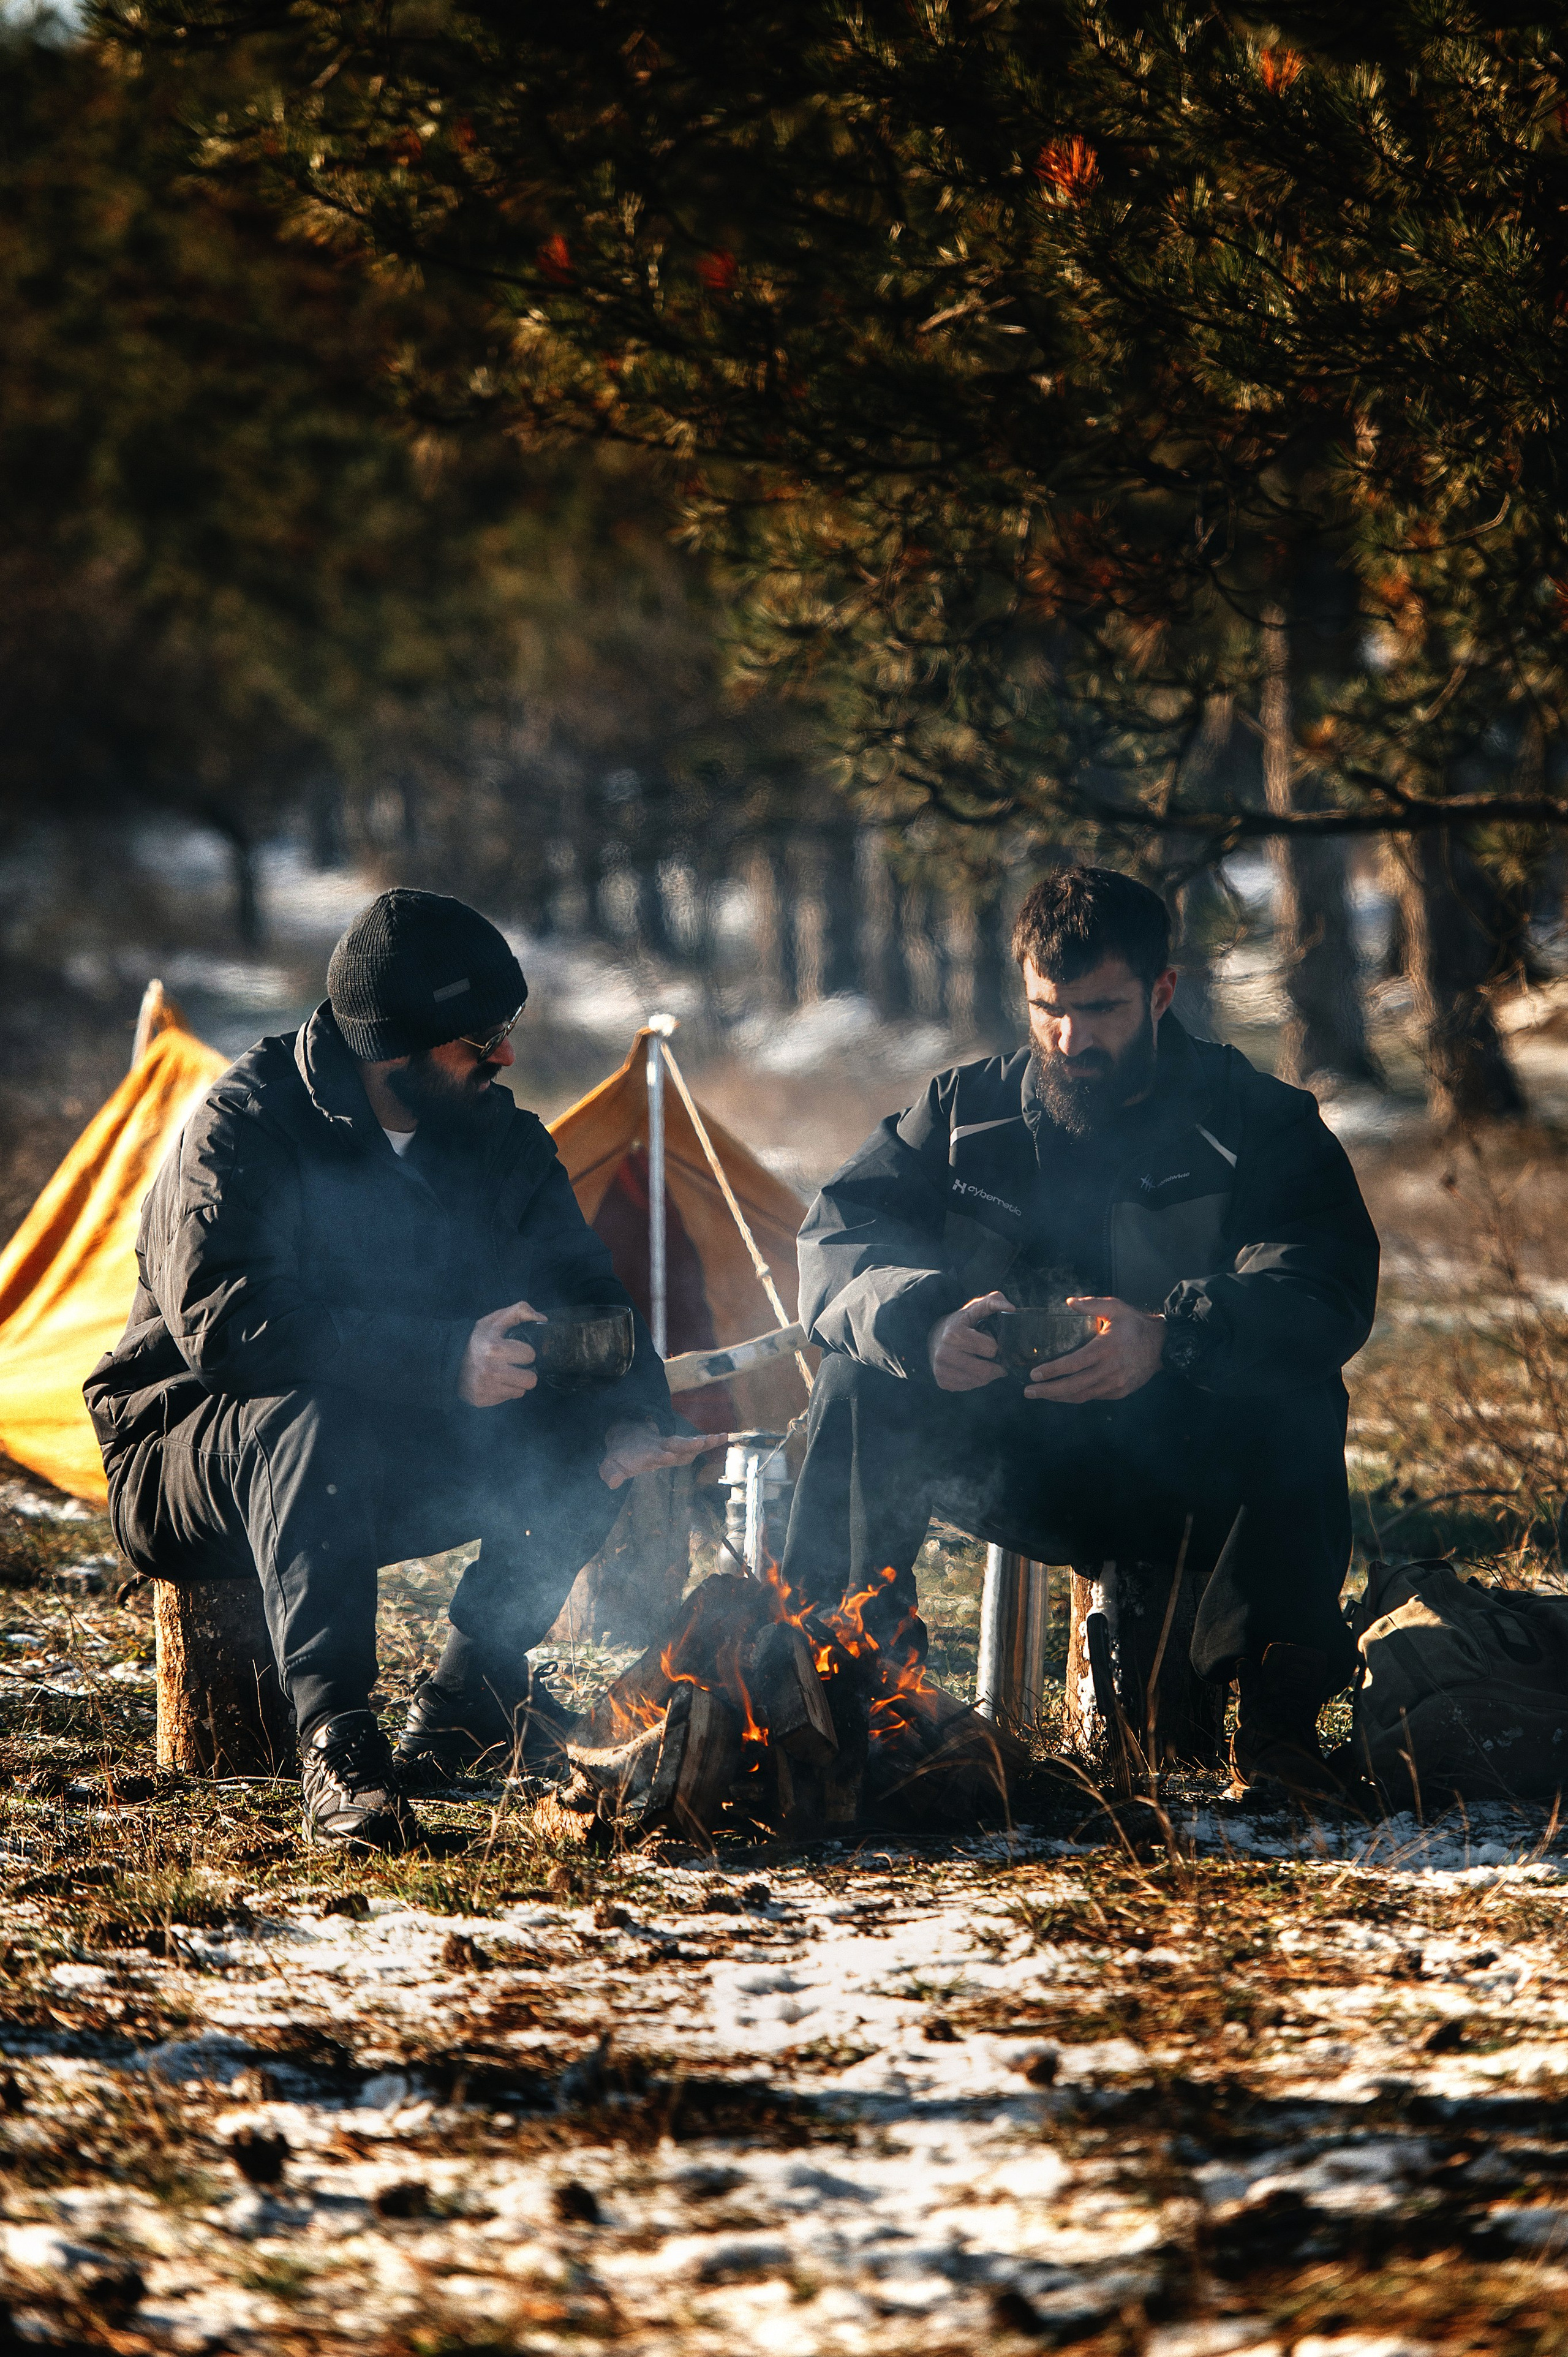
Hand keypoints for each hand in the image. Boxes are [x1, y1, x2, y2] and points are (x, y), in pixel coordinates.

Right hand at [459, 1299, 544, 1406]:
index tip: (515, 1350)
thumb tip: (543, 1319)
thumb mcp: (494, 1320)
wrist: (449, 1360)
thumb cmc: (477, 1340)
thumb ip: (519, 1312)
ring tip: (505, 1374)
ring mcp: (486, 1387)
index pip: (530, 1355)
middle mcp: (491, 1370)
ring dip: (516, 1382)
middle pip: (531, 1379)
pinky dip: (505, 1391)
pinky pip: (508, 1398)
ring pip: (522, 1391)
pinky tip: (495, 1382)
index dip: (525, 1352)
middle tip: (514, 1365)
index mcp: (494, 1347)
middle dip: (525, 1371)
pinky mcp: (482, 1400)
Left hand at [599, 1421, 733, 1490]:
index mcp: (645, 1453)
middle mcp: (660, 1446)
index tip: (668, 1456)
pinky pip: (695, 1443)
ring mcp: (670, 1445)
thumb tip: (612, 1482)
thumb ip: (611, 1473)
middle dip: (686, 1444)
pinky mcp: (679, 1446)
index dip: (660, 1456)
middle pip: (674, 1443)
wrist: (627, 1438)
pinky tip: (723, 1437)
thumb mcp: (611, 1466)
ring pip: (688, 1441)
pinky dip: (708, 1440)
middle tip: (700, 1442)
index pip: (653, 1454)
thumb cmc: (621, 1456)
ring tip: (720, 1437)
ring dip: (703, 1440)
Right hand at [928, 1290, 1013, 1391]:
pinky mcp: (943, 1383)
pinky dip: (976, 1379)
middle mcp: (945, 1354)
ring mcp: (942, 1371)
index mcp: (954, 1334)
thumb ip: (994, 1301)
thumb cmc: (960, 1322)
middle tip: (990, 1355)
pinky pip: (970, 1387)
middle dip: (994, 1363)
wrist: (934, 1337)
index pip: (991, 1350)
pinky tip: (970, 1367)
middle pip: (986, 1371)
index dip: (993, 1344)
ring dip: (986, 1373)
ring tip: (979, 1359)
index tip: (986, 1338)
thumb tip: (1011, 1308)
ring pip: (980, 1382)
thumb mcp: (975, 1308)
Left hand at [1025, 1296, 1163, 1402]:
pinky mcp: (1120, 1392)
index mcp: (1105, 1348)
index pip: (1073, 1364)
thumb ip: (1092, 1304)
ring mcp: (1115, 1384)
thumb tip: (1068, 1302)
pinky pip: (1094, 1397)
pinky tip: (1063, 1394)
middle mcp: (1109, 1370)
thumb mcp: (1116, 1308)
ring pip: (1082, 1396)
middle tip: (1028, 1391)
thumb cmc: (1135, 1325)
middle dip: (1048, 1391)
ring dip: (1059, 1397)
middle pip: (1073, 1386)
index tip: (1034, 1374)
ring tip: (1041, 1395)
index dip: (1052, 1371)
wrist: (1163, 1345)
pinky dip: (1077, 1397)